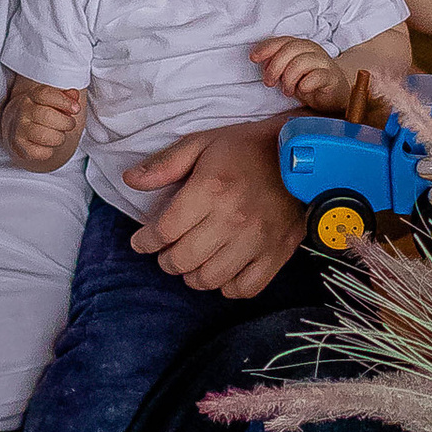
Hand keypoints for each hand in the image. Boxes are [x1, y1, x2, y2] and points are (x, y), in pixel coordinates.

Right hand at [2, 74, 86, 170]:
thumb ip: (66, 96)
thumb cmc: (42, 111)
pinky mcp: (20, 148)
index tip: (76, 108)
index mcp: (31, 96)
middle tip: (70, 124)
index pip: (45, 94)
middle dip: (66, 122)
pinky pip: (41, 152)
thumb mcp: (53, 99)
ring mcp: (19, 130)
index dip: (64, 101)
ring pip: (44, 135)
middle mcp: (22, 111)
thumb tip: (74, 95)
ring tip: (59, 134)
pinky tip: (48, 144)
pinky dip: (49, 151)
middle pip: (46, 115)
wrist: (19, 126)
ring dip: (59, 137)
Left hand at [122, 112, 301, 300]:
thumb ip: (165, 164)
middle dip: (166, 260)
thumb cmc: (247, 148)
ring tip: (191, 263)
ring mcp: (257, 239)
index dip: (145, 241)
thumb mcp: (203, 143)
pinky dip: (228, 287)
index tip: (141, 241)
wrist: (302, 155)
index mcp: (210, 188)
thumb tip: (130, 180)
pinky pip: (246, 288)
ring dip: (193, 276)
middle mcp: (232, 218)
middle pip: (183, 260)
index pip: (164, 231)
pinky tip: (222, 272)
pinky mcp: (277, 253)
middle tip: (166, 253)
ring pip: (210, 279)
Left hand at [250, 32, 343, 111]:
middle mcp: (313, 51)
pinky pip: (318, 76)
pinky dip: (306, 83)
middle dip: (275, 66)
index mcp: (301, 46)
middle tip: (269, 82)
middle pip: (291, 49)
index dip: (267, 48)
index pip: (282, 41)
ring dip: (289, 78)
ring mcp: (324, 63)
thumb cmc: (309, 81)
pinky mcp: (332, 78)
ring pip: (302, 62)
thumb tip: (260, 60)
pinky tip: (302, 89)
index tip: (254, 58)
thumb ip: (276, 63)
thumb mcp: (288, 71)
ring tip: (287, 90)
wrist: (336, 94)